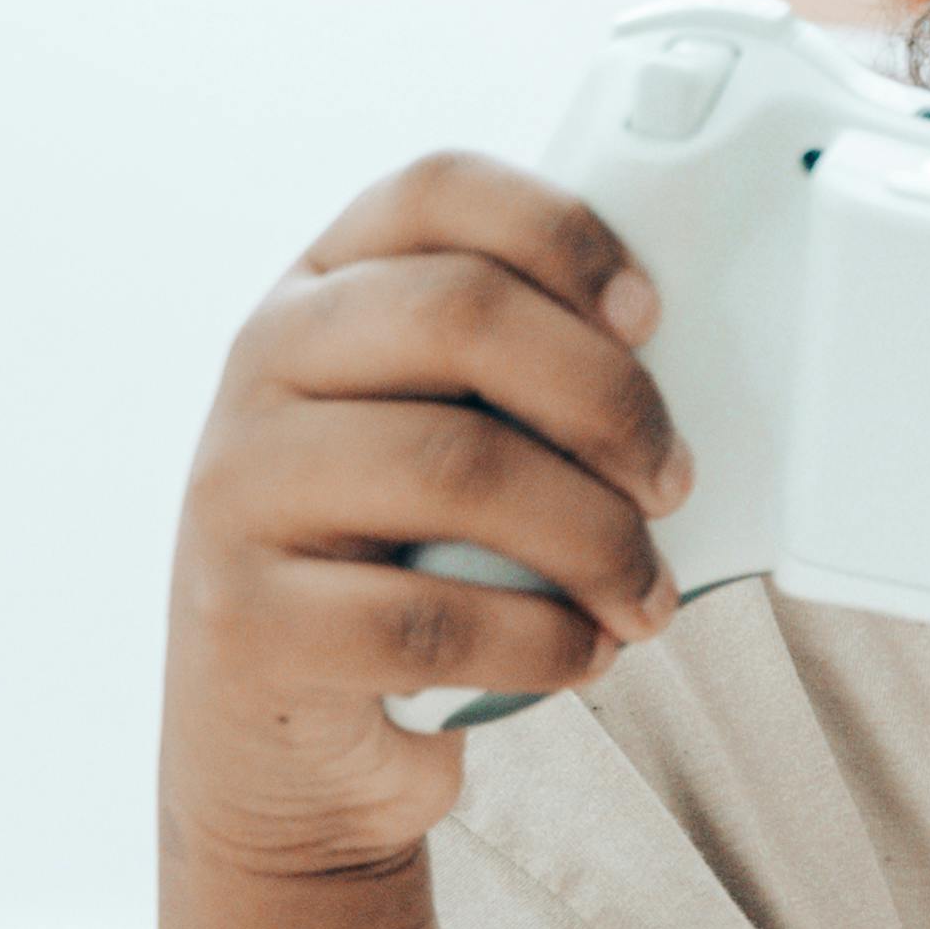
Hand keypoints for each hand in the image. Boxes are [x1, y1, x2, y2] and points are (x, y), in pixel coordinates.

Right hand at [163, 156, 691, 879]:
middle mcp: (262, 362)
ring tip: (645, 596)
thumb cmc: (405, 557)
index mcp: (325, 287)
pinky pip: (428, 618)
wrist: (281, 739)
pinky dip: (541, 641)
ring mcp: (237, 486)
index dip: (561, 232)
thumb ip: (521, 378)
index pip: (437, 189)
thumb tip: (692, 370)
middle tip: (675, 479)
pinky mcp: (245, 620)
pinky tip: (582, 655)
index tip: (650, 312)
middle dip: (606, 398)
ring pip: (455, 466)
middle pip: (459, 312)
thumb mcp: (444, 433)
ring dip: (595, 539)